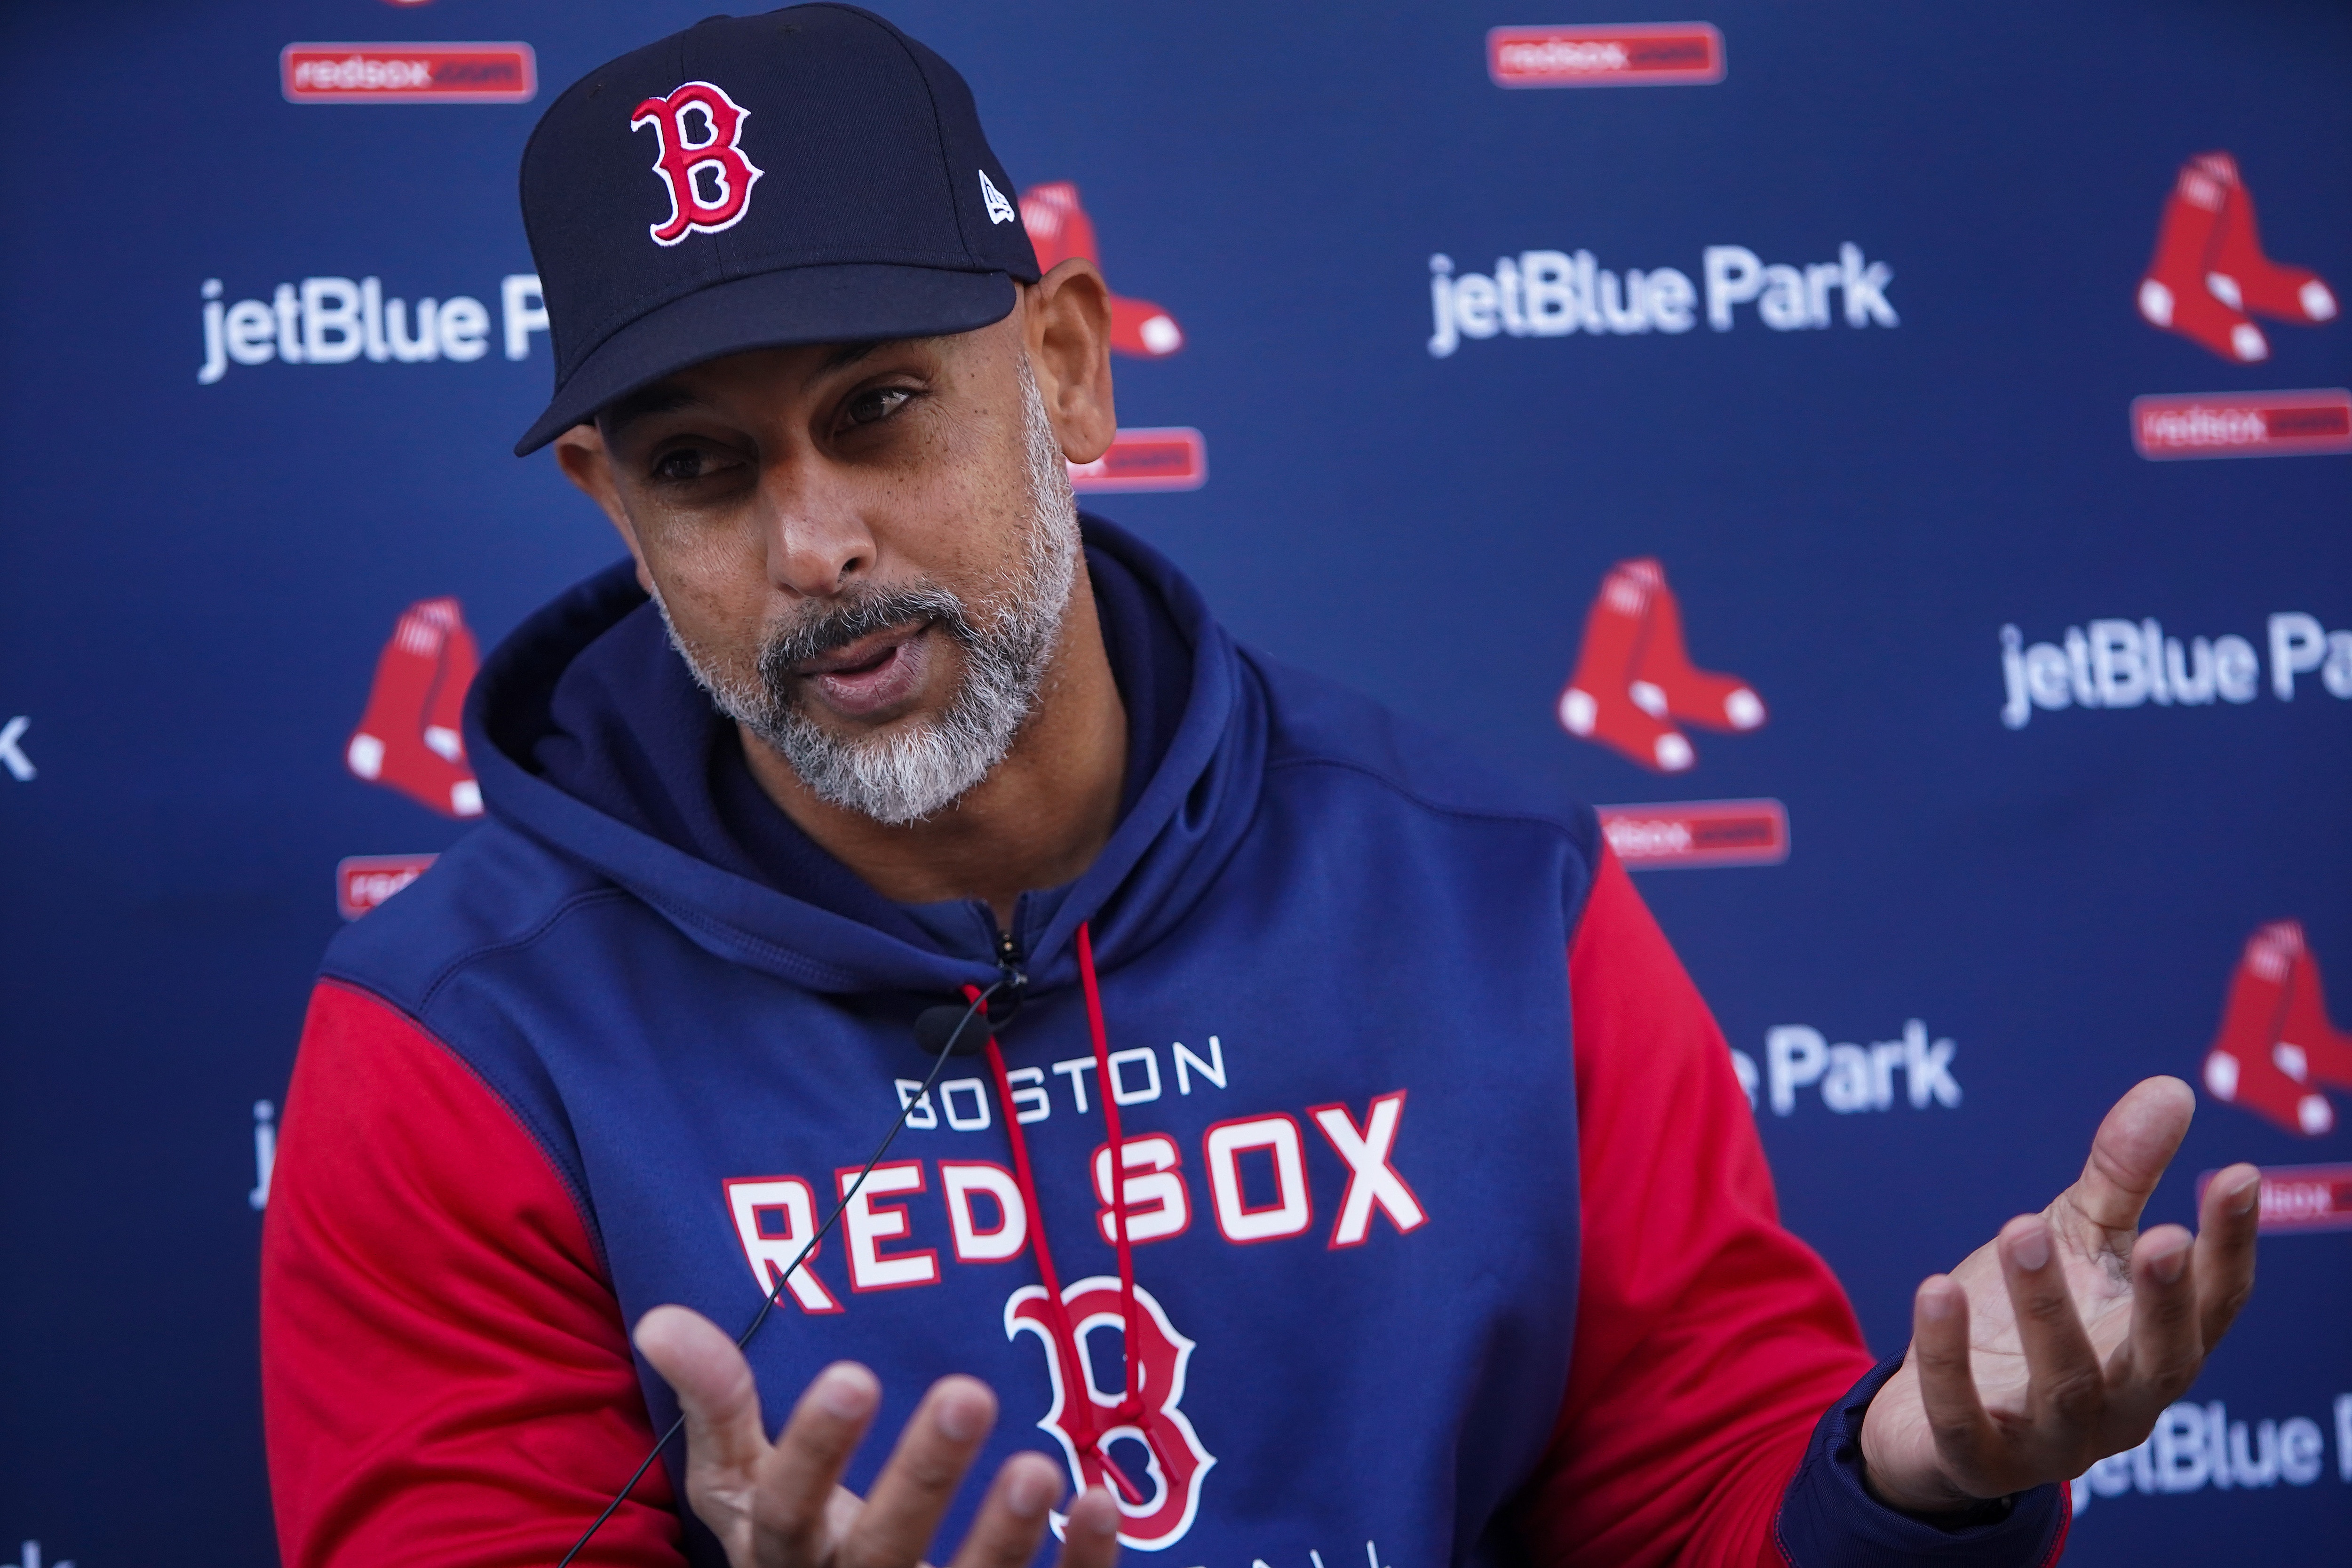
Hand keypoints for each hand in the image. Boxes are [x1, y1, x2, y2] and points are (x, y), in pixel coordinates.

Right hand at [633, 1305, 1121, 1567]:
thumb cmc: (798, 1544)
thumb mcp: (739, 1484)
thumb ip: (715, 1406)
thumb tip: (661, 1320)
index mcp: (783, 1561)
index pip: (786, 1515)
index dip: (815, 1452)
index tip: (852, 1373)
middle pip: (880, 1557)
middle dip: (923, 1481)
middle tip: (966, 1391)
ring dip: (1006, 1540)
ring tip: (1040, 1464)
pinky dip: (1081, 1567)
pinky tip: (1101, 1501)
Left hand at [1858, 1076, 2260, 1512]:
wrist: (1936, 1419)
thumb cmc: (2027, 1318)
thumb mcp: (2076, 1238)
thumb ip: (2121, 1176)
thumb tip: (2171, 1090)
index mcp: (2156, 1347)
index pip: (2216, 1304)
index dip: (2232, 1245)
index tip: (2235, 1174)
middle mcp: (2124, 1404)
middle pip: (2163, 1360)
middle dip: (2164, 1301)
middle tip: (2161, 1234)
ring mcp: (2054, 1442)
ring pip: (2064, 1383)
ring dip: (2047, 1309)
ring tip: (2022, 1229)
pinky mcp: (1977, 1461)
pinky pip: (1964, 1417)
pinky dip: (1948, 1357)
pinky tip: (1935, 1288)